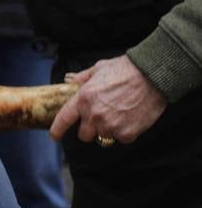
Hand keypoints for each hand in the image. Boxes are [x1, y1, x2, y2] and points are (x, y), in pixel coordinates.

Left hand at [49, 55, 166, 144]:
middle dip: (90, 129)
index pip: (63, 120)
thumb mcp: (99, 68)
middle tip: (101, 118)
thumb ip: (82, 78)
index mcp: (83, 99)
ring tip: (120, 114)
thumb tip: (70, 80)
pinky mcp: (127, 133)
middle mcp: (94, 115)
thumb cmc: (126, 69)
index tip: (55, 136)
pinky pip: (121, 139)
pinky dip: (126, 132)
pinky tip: (132, 118)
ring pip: (103, 137)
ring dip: (108, 130)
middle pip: (84, 135)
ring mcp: (110, 125)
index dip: (57, 130)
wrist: (152, 75)